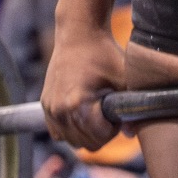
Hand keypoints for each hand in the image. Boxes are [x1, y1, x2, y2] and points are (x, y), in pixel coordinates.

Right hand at [41, 25, 125, 150]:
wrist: (79, 33)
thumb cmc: (104, 53)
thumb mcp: (123, 79)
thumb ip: (130, 108)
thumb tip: (132, 134)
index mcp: (78, 104)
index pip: (99, 138)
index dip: (113, 129)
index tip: (116, 113)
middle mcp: (60, 110)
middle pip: (86, 144)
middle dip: (101, 133)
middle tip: (108, 112)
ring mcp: (50, 109)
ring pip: (71, 141)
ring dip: (86, 133)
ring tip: (96, 112)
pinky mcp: (45, 105)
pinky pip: (58, 133)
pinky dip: (70, 129)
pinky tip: (82, 113)